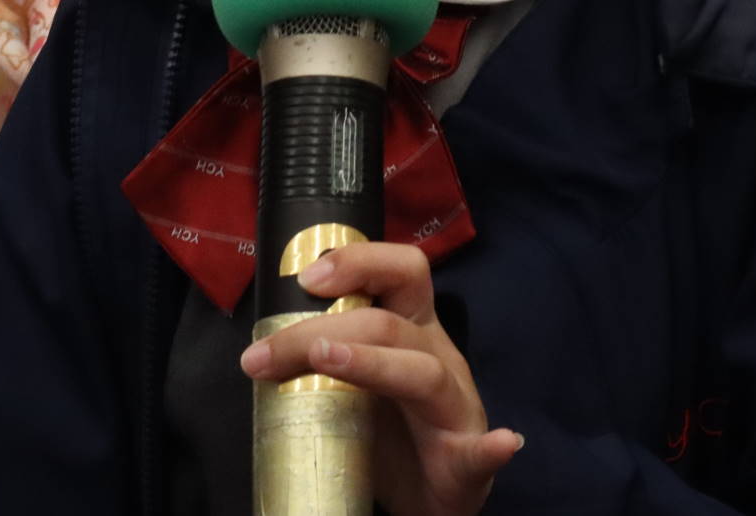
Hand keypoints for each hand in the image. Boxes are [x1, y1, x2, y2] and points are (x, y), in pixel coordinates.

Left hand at [240, 242, 521, 515]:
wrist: (428, 496)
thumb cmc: (386, 429)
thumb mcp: (351, 382)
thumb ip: (317, 360)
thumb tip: (256, 350)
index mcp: (411, 330)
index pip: (398, 272)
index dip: (357, 263)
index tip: (304, 278)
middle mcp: (437, 356)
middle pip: (390, 323)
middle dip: (321, 331)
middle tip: (264, 356)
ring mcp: (456, 407)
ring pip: (424, 373)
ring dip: (373, 364)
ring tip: (328, 362)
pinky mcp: (467, 461)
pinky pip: (482, 451)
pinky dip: (491, 447)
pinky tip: (499, 443)